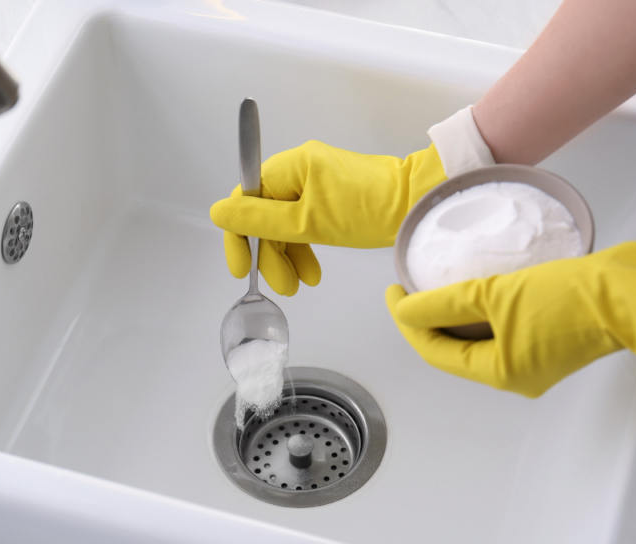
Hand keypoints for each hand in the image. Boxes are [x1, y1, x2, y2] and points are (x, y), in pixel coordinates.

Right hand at [210, 140, 446, 295]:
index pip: (245, 200)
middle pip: (264, 215)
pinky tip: (311, 270)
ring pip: (284, 223)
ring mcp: (314, 181)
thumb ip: (260, 220)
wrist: (416, 204)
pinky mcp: (329, 196)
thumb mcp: (308, 223)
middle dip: (270, 254)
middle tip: (282, 285)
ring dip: (287, 256)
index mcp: (289, 166)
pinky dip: (304, 247)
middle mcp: (298, 168)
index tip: (241, 267)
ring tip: (299, 284)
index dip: (239, 237)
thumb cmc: (370, 210)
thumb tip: (219, 212)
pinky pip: (303, 222)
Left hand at [385, 241, 635, 397]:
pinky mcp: (553, 337)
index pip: (436, 352)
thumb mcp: (496, 295)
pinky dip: (483, 312)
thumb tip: (406, 309)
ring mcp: (537, 358)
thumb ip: (445, 303)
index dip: (408, 322)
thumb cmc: (573, 298)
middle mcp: (517, 373)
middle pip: (455, 349)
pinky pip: (503, 329)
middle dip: (428, 321)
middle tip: (409, 289)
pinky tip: (476, 286)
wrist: (632, 291)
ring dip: (455, 315)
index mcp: (502, 373)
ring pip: (479, 339)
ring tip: (435, 285)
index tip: (394, 292)